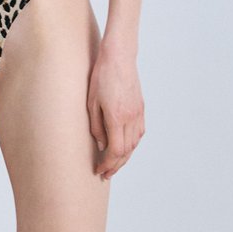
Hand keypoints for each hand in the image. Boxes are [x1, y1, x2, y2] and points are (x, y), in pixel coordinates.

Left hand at [87, 46, 144, 180]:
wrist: (119, 57)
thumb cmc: (101, 76)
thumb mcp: (92, 102)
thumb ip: (96, 126)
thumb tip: (101, 144)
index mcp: (117, 118)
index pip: (115, 150)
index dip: (107, 164)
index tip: (99, 170)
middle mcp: (131, 118)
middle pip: (127, 151)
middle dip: (116, 165)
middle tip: (106, 174)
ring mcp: (138, 113)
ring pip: (135, 143)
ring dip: (125, 156)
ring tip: (114, 163)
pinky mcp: (141, 108)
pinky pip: (139, 132)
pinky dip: (132, 143)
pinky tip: (124, 146)